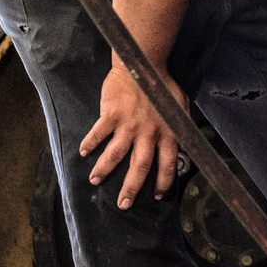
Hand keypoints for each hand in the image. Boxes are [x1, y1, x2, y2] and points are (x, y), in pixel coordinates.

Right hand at [79, 63, 181, 209]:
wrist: (142, 62)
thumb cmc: (162, 84)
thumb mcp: (180, 105)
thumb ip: (179, 125)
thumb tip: (183, 142)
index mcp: (168, 132)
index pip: (168, 163)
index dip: (163, 181)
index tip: (156, 195)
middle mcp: (148, 132)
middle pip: (140, 167)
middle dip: (131, 188)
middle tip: (123, 204)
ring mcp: (129, 124)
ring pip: (116, 155)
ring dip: (104, 170)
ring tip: (95, 181)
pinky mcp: (112, 114)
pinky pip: (98, 133)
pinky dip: (90, 144)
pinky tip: (84, 153)